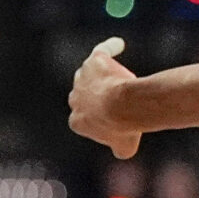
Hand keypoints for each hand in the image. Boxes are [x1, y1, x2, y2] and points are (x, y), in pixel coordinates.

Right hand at [68, 37, 143, 157]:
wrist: (124, 106)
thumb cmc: (124, 127)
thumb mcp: (124, 147)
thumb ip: (121, 149)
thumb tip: (122, 152)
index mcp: (76, 121)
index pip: (85, 119)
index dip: (100, 118)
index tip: (113, 119)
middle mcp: (74, 97)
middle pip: (85, 95)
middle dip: (98, 97)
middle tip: (118, 100)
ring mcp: (82, 78)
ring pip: (91, 75)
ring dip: (103, 76)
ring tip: (119, 77)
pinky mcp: (93, 62)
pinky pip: (101, 51)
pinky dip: (110, 47)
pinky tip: (119, 44)